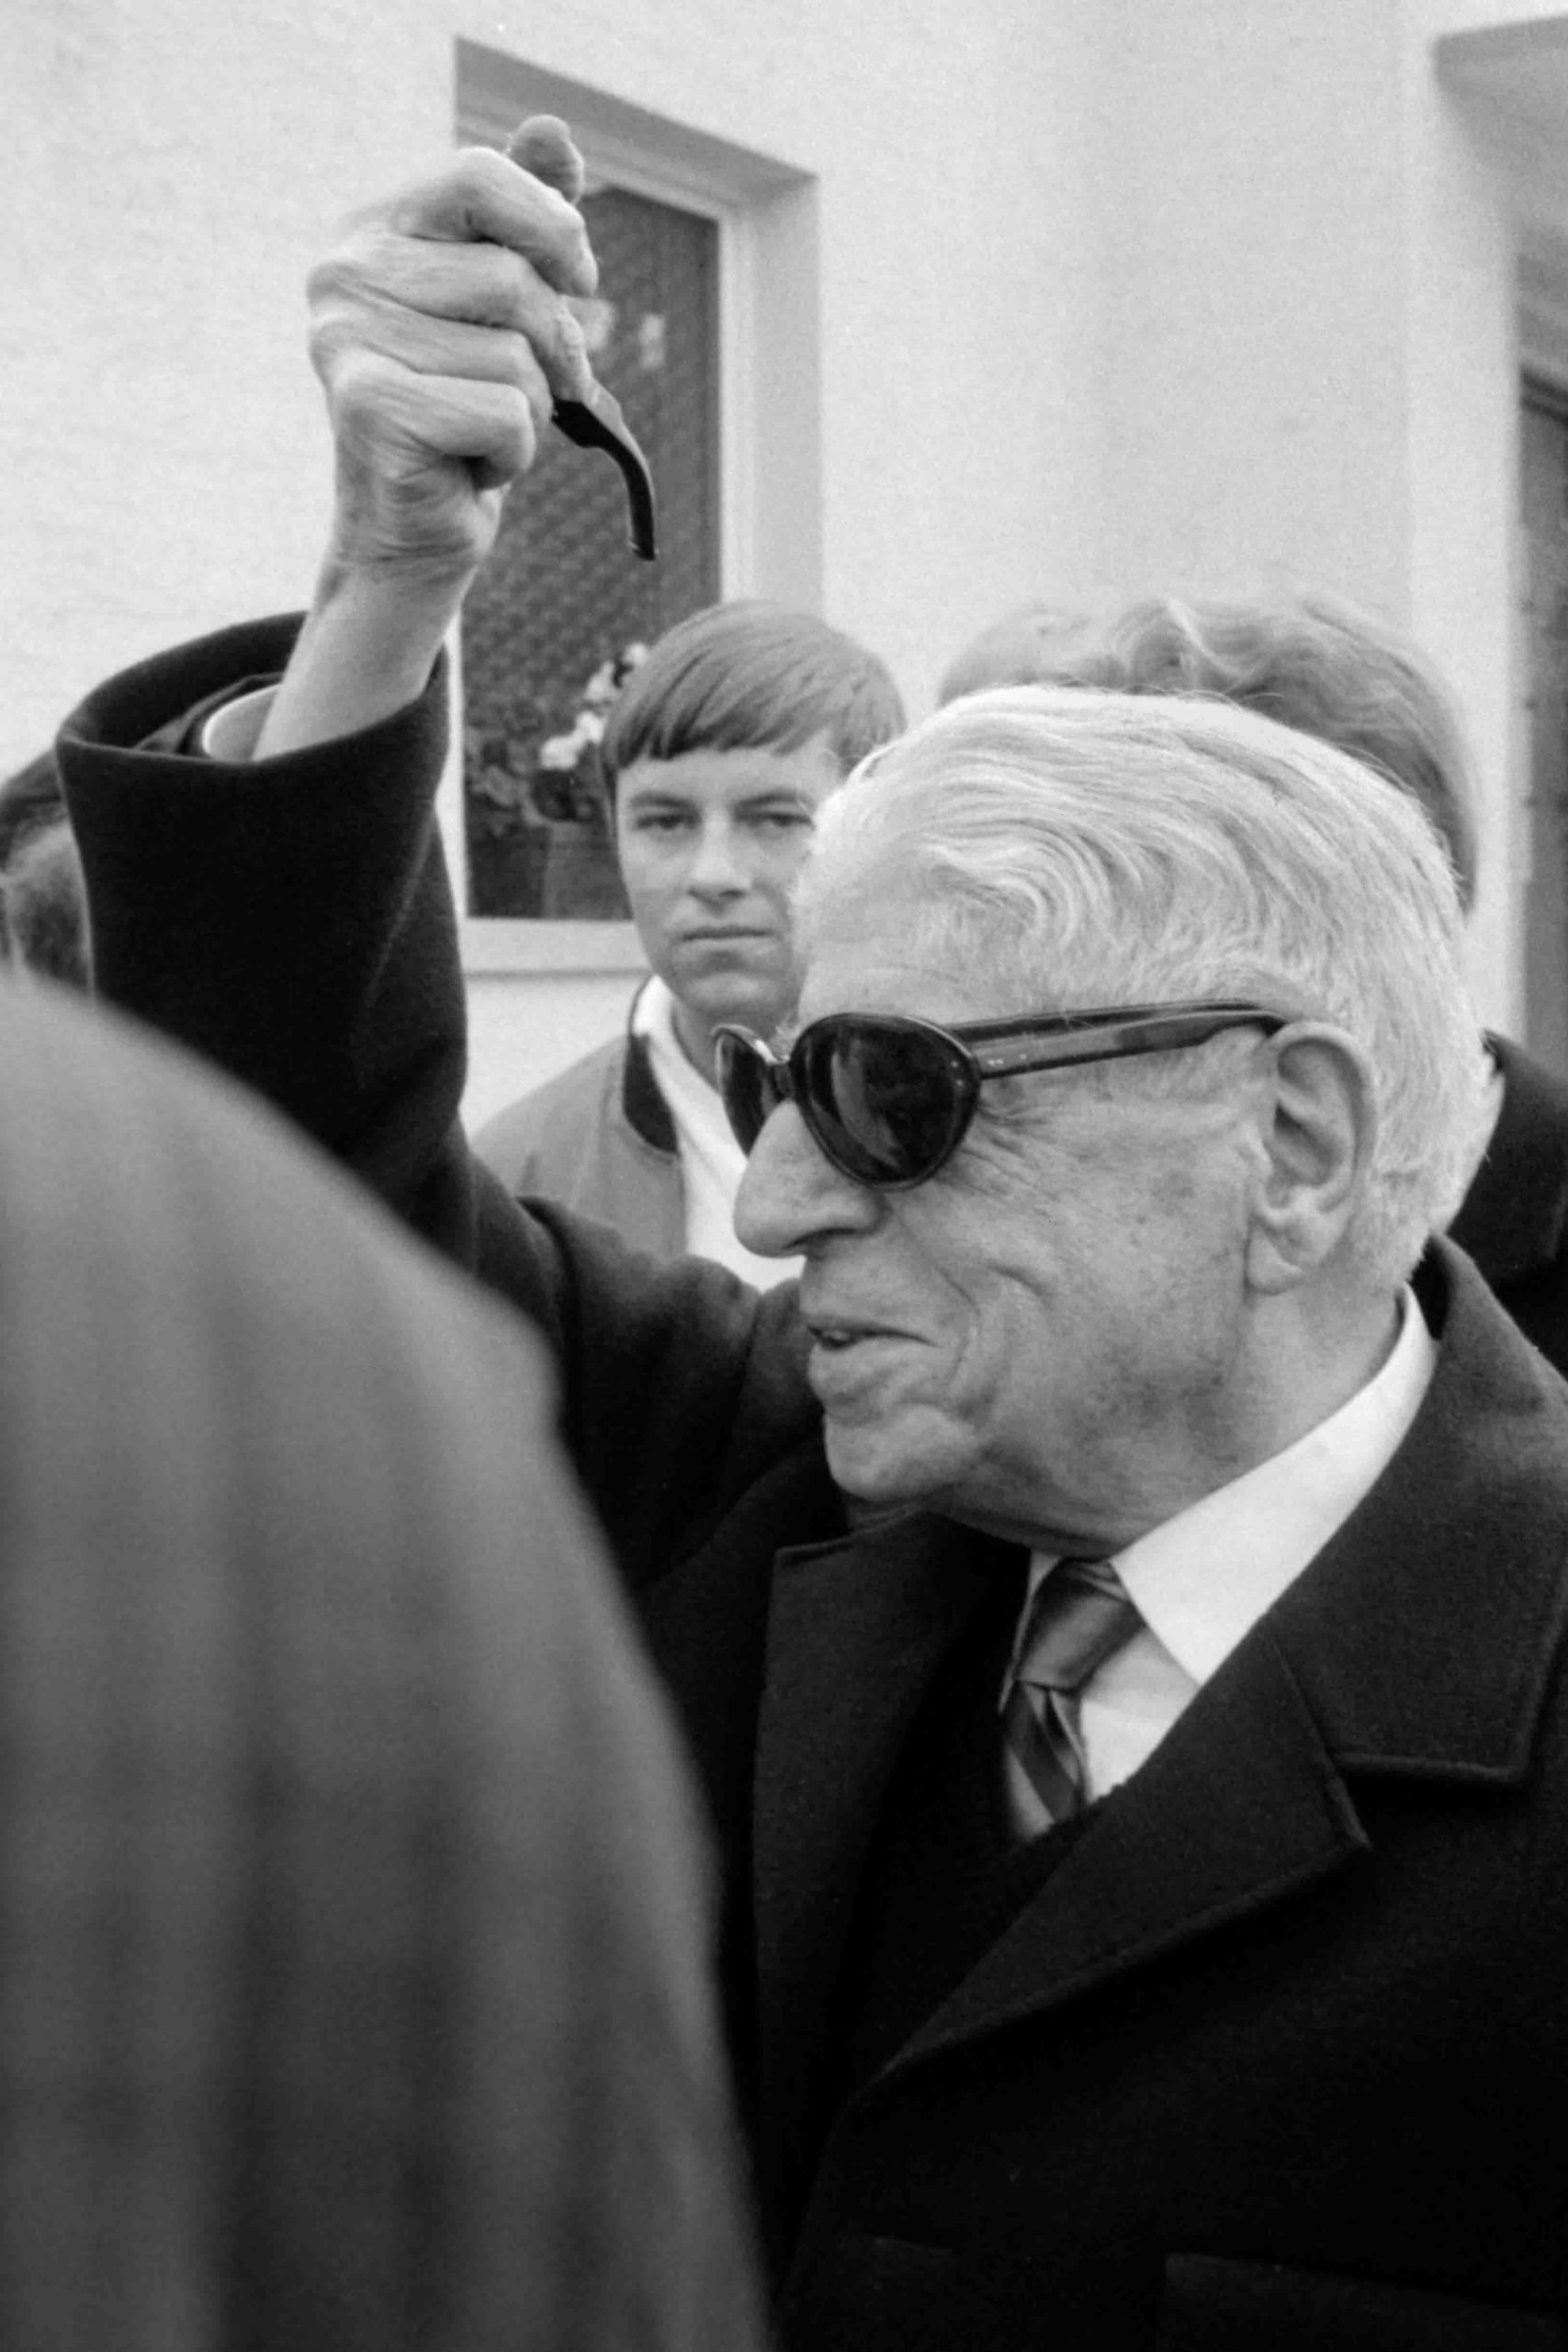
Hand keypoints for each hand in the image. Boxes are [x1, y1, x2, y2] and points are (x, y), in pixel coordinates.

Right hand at [307, 117, 597, 586]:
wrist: (415, 527)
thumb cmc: (466, 408)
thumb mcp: (503, 302)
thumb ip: (525, 215)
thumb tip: (557, 131)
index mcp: (372, 228)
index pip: (480, 175)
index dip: (554, 227)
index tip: (578, 281)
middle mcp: (344, 273)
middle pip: (512, 277)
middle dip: (553, 345)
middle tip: (533, 387)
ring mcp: (349, 341)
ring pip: (514, 354)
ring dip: (530, 408)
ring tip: (485, 429)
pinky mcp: (372, 411)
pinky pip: (504, 413)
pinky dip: (512, 453)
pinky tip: (469, 463)